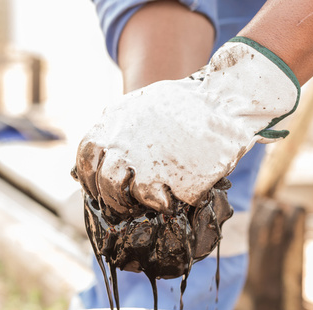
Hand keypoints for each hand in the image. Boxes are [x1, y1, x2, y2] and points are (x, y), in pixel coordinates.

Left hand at [74, 37, 299, 214]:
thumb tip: (105, 155)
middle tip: (126, 206)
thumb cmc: (186, 102)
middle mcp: (123, 145)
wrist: (226, 100)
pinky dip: (169, 203)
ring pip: (127, 197)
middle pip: (105, 184)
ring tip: (152, 201)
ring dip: (137, 204)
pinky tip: (178, 195)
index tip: (98, 189)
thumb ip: (120, 127)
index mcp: (112, 123)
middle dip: (114, 200)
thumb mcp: (141, 103)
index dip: (90, 179)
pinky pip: (162, 203)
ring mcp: (147, 165)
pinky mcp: (174, 181)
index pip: (86, 159)